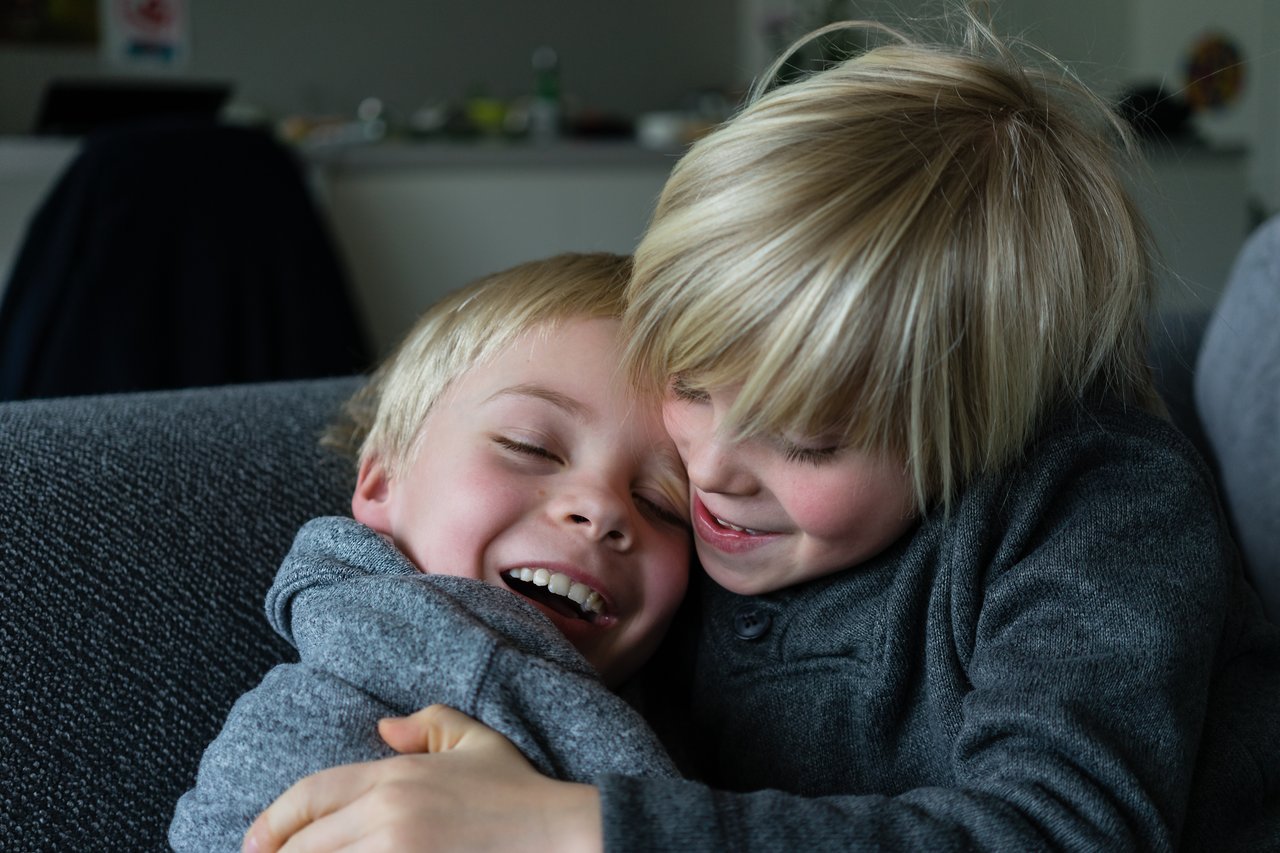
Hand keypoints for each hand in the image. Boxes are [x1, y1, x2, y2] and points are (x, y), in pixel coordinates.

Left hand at [242, 704, 602, 852]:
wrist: (558, 835)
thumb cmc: (518, 791)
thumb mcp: (475, 740)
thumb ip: (426, 723)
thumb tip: (383, 728)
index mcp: (394, 775)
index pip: (310, 795)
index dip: (272, 822)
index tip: (253, 844)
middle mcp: (387, 815)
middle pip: (306, 844)